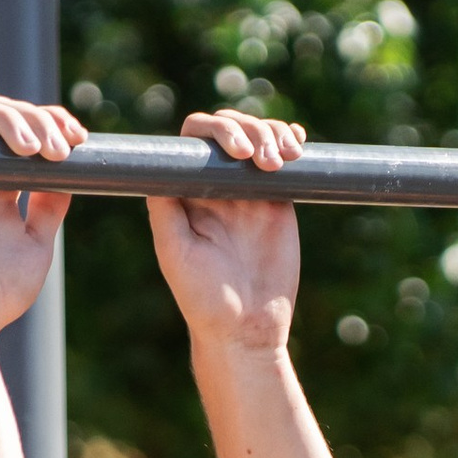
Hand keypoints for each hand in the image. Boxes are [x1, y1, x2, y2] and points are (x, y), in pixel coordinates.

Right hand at [0, 96, 82, 332]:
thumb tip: (69, 170)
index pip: (20, 135)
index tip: (79, 137)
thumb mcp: (38, 242)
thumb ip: (50, 206)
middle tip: (59, 148)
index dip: (49, 123)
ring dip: (9, 120)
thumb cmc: (3, 292)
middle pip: (2, 120)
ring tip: (34, 148)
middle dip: (37, 120)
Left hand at [149, 111, 309, 354]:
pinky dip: (291, 141)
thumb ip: (165, 210)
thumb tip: (159, 165)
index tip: (238, 153)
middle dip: (251, 130)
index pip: (196, 140)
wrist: (246, 328)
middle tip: (263, 162)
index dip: (218, 131)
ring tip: (284, 160)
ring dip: (273, 134)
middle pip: (230, 129)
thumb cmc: (203, 299)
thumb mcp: (175, 254)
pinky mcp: (277, 200)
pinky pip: (283, 159)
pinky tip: (298, 145)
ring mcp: (248, 190)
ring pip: (259, 137)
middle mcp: (216, 186)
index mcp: (187, 192)